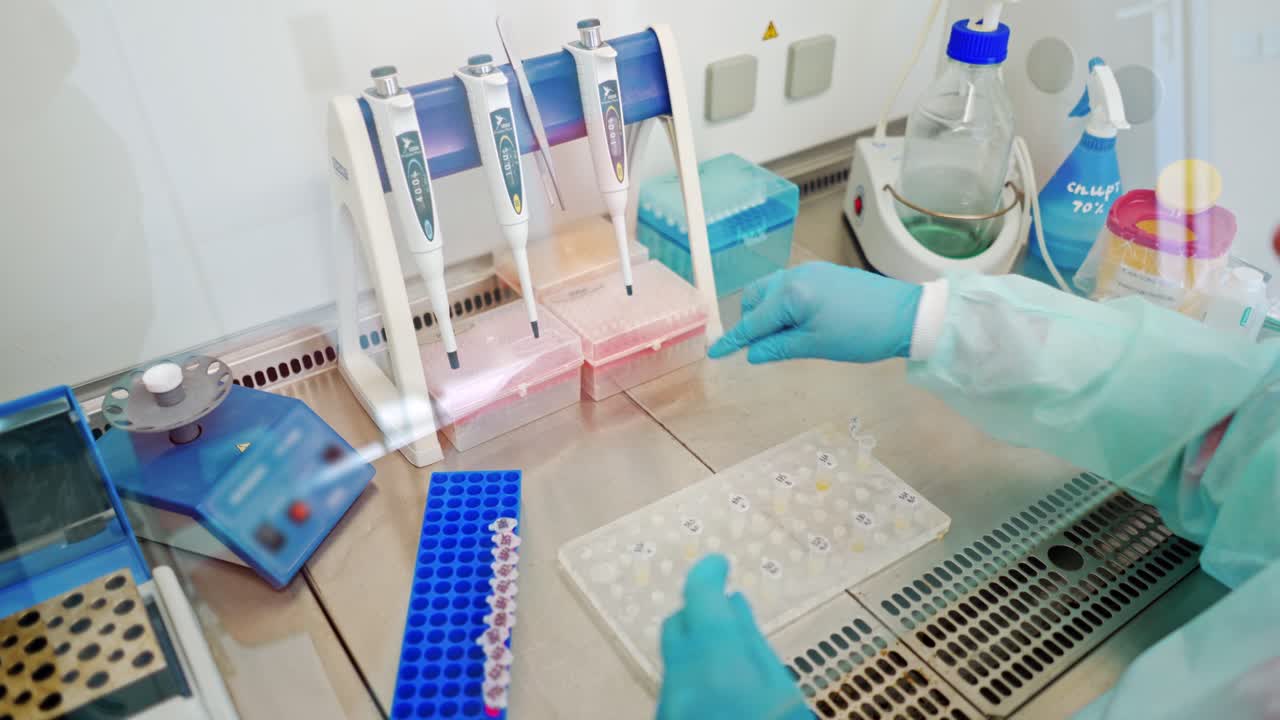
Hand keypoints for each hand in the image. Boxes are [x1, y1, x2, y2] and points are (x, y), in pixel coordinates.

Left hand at [657, 555, 809, 719]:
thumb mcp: (783, 693)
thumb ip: (752, 645)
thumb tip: (733, 605)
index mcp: (714, 659)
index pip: (699, 595)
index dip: (708, 573)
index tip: (721, 564)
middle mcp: (680, 676)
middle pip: (676, 626)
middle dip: (700, 614)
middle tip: (728, 616)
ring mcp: (667, 702)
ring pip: (676, 658)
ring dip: (698, 649)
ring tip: (734, 662)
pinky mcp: (664, 718)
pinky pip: (676, 686)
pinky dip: (695, 677)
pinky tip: (720, 693)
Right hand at [707, 263, 921, 364]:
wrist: (906, 314)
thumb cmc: (862, 333)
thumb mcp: (816, 346)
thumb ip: (778, 347)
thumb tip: (752, 353)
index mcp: (791, 294)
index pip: (753, 321)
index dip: (733, 340)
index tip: (715, 353)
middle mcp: (795, 275)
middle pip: (755, 297)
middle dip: (752, 321)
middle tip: (762, 347)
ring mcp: (811, 271)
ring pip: (773, 291)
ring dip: (769, 313)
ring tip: (787, 337)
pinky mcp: (824, 273)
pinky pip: (791, 287)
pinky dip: (786, 305)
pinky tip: (802, 323)